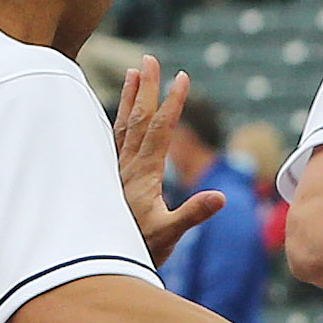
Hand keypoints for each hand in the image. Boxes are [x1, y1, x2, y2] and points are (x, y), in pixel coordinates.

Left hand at [114, 54, 223, 265]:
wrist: (102, 264)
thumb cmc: (140, 250)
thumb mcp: (170, 235)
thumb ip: (193, 214)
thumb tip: (220, 197)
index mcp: (143, 173)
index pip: (160, 130)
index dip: (172, 103)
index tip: (182, 77)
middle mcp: (126, 167)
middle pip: (138, 119)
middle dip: (147, 88)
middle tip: (151, 58)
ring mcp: (117, 171)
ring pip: (123, 126)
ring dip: (131, 98)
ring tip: (134, 72)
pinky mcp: (110, 178)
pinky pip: (114, 140)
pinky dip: (119, 120)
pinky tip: (121, 114)